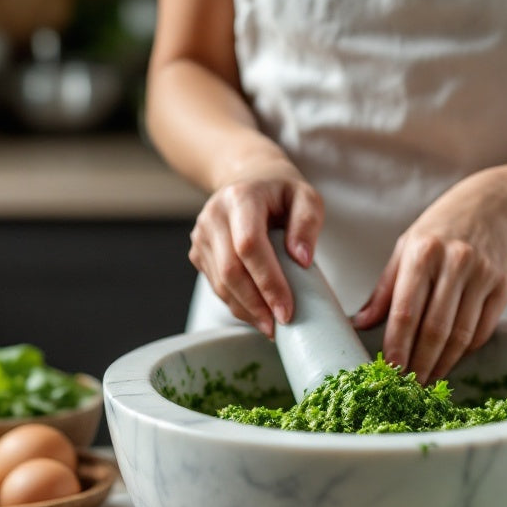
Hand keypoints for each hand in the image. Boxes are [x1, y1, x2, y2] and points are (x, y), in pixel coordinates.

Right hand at [189, 158, 322, 336]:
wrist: (247, 180)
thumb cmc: (281, 193)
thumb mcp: (307, 198)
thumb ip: (308, 225)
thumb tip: (301, 260)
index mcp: (241, 198)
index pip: (249, 245)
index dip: (268, 281)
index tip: (286, 310)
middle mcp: (214, 216)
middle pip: (230, 270)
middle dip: (256, 304)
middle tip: (280, 325)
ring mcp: (201, 235)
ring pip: (220, 284)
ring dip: (246, 310)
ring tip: (272, 326)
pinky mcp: (198, 253)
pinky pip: (216, 286)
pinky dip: (238, 305)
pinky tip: (258, 314)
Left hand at [353, 168, 506, 383]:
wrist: (494, 205)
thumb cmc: (442, 228)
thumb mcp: (407, 247)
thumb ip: (385, 288)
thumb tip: (361, 323)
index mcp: (422, 253)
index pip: (406, 311)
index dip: (397, 347)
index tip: (389, 371)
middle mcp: (454, 263)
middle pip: (435, 329)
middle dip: (420, 364)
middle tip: (407, 387)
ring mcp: (482, 275)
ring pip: (461, 334)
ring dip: (443, 364)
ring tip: (427, 379)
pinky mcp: (503, 286)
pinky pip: (482, 330)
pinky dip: (465, 350)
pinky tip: (451, 359)